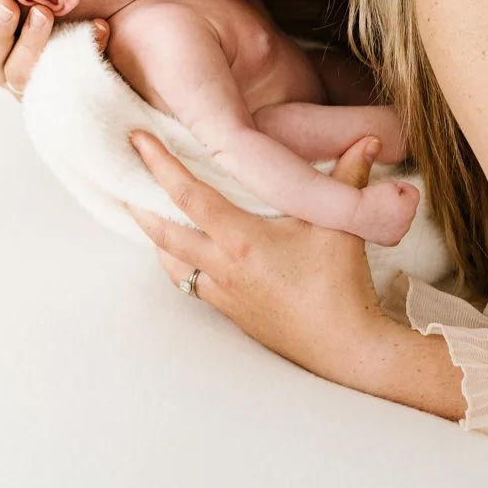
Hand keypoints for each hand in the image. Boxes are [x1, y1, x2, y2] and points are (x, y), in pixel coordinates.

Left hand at [122, 131, 391, 390]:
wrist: (345, 347)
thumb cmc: (340, 285)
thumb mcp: (340, 227)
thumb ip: (350, 176)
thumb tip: (367, 140)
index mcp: (241, 240)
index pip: (188, 194)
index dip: (160, 164)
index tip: (138, 140)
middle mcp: (222, 267)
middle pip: (162, 232)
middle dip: (138, 203)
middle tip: (121, 177)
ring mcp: (223, 293)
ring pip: (171, 261)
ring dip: (154, 236)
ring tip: (146, 211)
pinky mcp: (230, 312)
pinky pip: (191, 282)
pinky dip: (179, 262)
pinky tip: (184, 251)